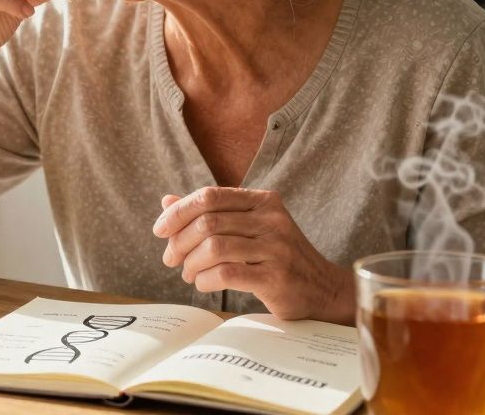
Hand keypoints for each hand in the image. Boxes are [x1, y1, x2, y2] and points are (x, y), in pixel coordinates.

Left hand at [153, 187, 355, 324]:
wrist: (324, 289)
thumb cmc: (278, 257)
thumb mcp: (248, 228)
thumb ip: (211, 214)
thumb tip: (167, 202)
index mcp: (263, 201)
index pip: (210, 196)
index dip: (179, 212)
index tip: (160, 230)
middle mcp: (272, 220)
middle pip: (208, 221)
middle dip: (179, 241)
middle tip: (170, 259)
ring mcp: (276, 248)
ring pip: (214, 247)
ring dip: (190, 263)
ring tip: (188, 274)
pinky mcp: (276, 277)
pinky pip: (226, 274)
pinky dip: (205, 280)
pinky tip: (202, 284)